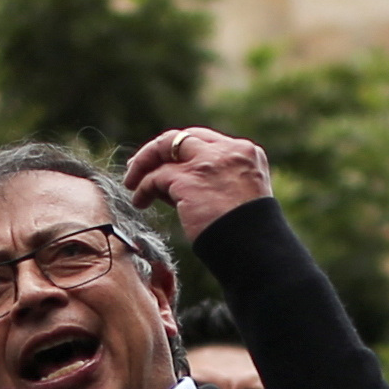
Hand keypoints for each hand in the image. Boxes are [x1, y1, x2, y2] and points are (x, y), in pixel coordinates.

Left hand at [121, 127, 273, 241]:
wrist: (255, 251)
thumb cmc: (248, 235)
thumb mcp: (240, 196)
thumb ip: (216, 181)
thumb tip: (174, 183)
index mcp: (246, 152)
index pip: (204, 140)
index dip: (180, 151)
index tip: (166, 163)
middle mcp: (227, 151)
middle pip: (182, 137)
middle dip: (156, 151)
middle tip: (138, 167)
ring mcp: (207, 163)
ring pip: (164, 148)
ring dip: (143, 166)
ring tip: (133, 185)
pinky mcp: (188, 180)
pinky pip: (156, 178)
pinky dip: (144, 188)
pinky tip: (140, 201)